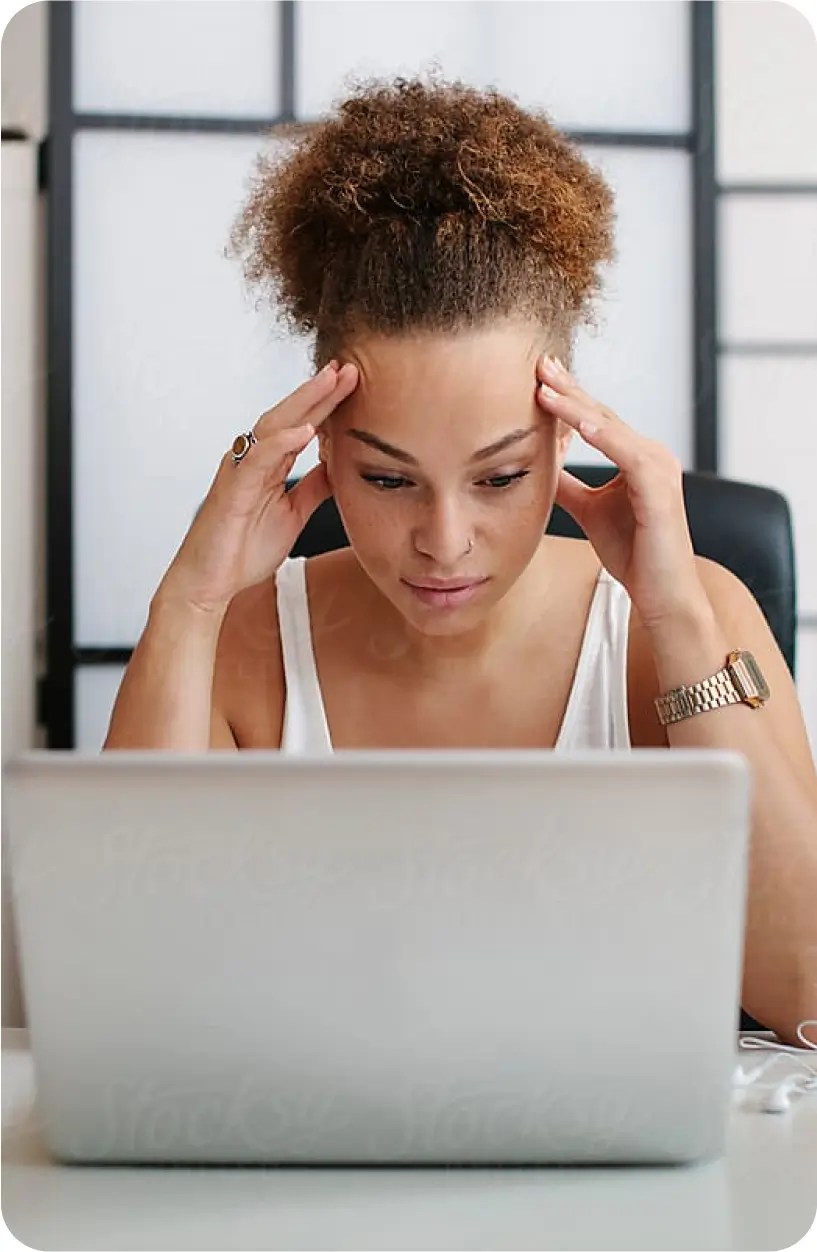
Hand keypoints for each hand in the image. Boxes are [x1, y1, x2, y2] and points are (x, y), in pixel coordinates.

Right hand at [154, 361, 358, 614]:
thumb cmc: (242, 550)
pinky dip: (281, 442)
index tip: (352, 381)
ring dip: (303, 403)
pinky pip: (257, 460)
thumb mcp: (294, 514)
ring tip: (330, 382)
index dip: (326, 403)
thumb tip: (337, 465)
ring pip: (272, 426)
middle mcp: (252, 461)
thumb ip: (313, 488)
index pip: (301, 425)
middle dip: (319, 391)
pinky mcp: (232, 490)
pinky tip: (305, 430)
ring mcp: (240, 472)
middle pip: (289, 415)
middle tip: (347, 367)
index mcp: (268, 465)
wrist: (211, 583)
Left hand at [535, 355, 707, 629]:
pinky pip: (628, 453)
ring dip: (577, 405)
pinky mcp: (659, 488)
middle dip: (569, 388)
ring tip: (544, 387)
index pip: (596, 418)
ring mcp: (659, 468)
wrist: (661, 594)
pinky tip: (577, 423)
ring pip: (611, 427)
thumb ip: (570, 486)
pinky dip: (602, 436)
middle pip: (602, 413)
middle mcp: (651, 455)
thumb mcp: (590, 511)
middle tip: (538, 362)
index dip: (567, 397)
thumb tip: (543, 464)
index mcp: (636, 457)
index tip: (537, 376)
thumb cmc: (633, 554)